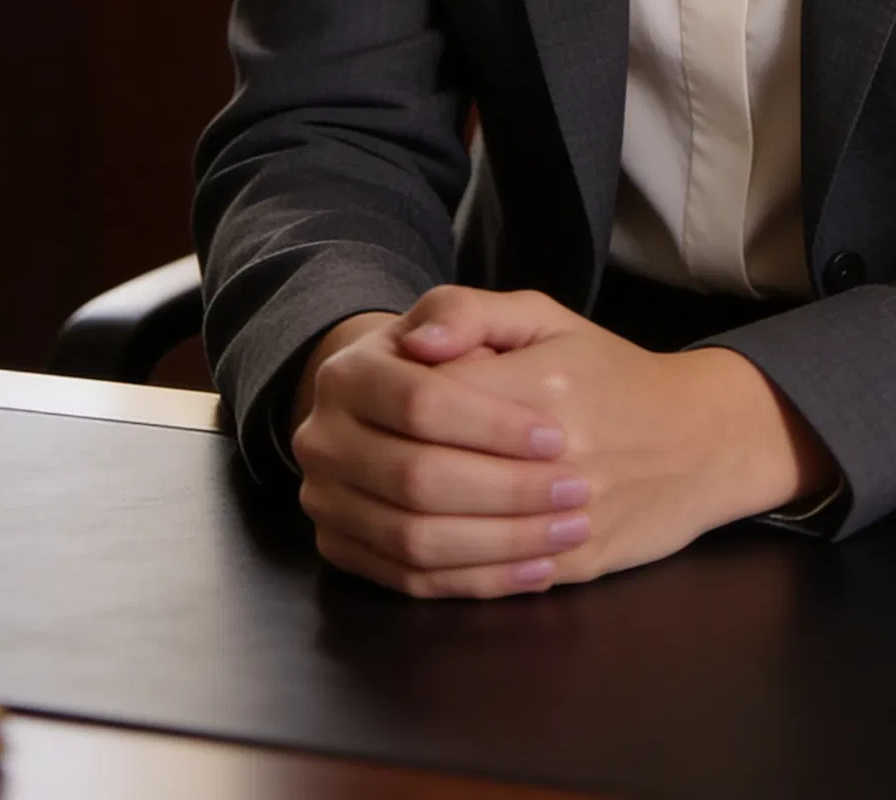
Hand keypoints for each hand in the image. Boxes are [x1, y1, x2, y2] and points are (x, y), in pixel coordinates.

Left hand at [291, 290, 834, 599]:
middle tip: (371, 452)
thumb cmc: (609, 373)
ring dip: (391, 521)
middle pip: (423, 479)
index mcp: (546, 384)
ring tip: (383, 499)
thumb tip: (406, 342)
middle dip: (383, 466)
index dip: (397, 401)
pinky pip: (473, 586)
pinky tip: (412, 545)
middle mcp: (559, 457)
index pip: (428, 402)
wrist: (697, 441)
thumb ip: (468, 312)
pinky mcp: (570, 571)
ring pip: (438, 542)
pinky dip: (425, 572)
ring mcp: (564, 522)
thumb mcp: (544, 317)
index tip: (393, 392)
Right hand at [291, 306, 588, 600]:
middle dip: (504, 490)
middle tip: (574, 491)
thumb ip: (464, 313)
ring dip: (499, 543)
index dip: (490, 426)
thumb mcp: (483, 318)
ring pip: (414, 539)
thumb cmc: (465, 356)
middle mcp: (322, 439)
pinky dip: (479, 581)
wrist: (411, 405)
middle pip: (415, 479)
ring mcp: (326, 501)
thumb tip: (427, 341)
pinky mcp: (343, 550)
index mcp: (348, 373)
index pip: (421, 403)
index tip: (556, 437)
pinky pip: (412, 581)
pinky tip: (536, 568)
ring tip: (567, 531)